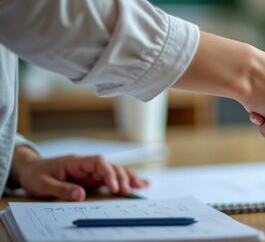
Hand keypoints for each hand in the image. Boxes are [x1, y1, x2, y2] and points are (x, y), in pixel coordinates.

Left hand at [10, 146, 148, 200]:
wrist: (30, 169)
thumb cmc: (35, 175)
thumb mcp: (43, 184)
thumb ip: (62, 189)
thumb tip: (81, 195)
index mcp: (76, 162)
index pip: (99, 162)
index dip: (108, 173)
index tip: (113, 187)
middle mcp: (86, 164)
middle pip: (111, 166)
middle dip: (122, 177)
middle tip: (128, 191)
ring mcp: (91, 171)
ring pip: (115, 171)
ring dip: (129, 178)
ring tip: (143, 186)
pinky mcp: (92, 179)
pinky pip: (111, 178)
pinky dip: (126, 181)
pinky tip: (139, 184)